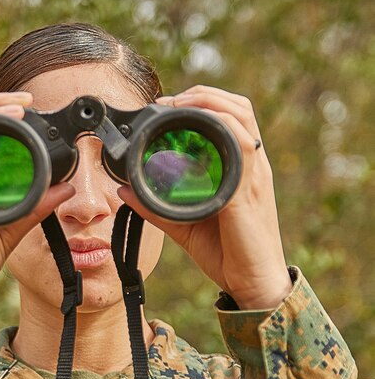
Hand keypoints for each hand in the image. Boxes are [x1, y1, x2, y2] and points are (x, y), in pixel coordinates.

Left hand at [119, 85, 291, 309]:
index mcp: (241, 169)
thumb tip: (124, 191)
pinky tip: (199, 128)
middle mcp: (253, 165)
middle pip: (239, 107)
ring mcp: (254, 176)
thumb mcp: (184, 224)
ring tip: (179, 106)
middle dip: (203, 95)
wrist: (255, 284)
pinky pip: (241, 149)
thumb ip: (156, 206)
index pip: (232, 117)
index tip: (167, 105)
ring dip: (209, 104)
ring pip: (241, 118)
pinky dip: (221, 130)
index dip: (202, 101)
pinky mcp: (249, 191)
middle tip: (169, 102)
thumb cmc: (228, 253)